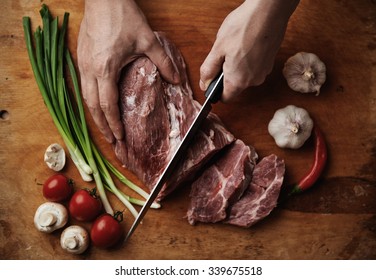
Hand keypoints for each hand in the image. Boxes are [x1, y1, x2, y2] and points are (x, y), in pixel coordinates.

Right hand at [77, 0, 178, 142]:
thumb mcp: (148, 41)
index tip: (120, 137)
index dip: (113, 123)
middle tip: (111, 140)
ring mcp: (82, 64)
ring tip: (104, 127)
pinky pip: (83, 85)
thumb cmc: (123, 17)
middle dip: (101, 125)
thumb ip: (163, 63)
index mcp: (105, 69)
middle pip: (92, 106)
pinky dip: (90, 100)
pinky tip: (97, 105)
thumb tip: (177, 80)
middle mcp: (90, 70)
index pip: (107, 105)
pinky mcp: (81, 57)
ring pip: (85, 97)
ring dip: (94, 115)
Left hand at [199, 0, 298, 101]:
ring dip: (238, 66)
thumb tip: (204, 84)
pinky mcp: (270, 63)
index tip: (213, 77)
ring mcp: (264, 72)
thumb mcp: (217, 48)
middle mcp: (253, 81)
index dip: (216, 90)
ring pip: (245, 76)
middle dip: (226, 74)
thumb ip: (208, 70)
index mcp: (238, 81)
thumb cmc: (244, 27)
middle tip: (224, 54)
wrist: (269, 11)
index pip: (225, 98)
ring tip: (237, 46)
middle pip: (235, 86)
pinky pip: (254, 67)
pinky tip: (247, 44)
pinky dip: (249, 60)